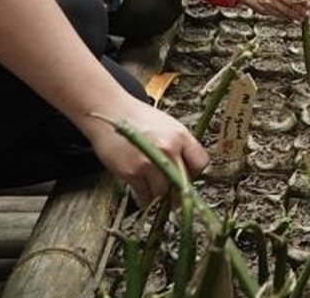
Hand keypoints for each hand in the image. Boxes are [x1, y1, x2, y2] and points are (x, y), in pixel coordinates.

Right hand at [86, 98, 208, 204]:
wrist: (109, 111)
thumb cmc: (138, 118)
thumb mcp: (167, 125)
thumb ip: (180, 146)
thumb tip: (187, 172)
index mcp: (180, 136)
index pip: (200, 163)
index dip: (194, 173)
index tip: (187, 178)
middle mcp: (168, 149)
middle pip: (183, 183)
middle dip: (178, 192)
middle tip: (173, 196)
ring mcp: (150, 162)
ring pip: (163, 193)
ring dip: (159, 196)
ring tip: (154, 189)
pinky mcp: (132, 172)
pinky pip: (144, 196)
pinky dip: (144, 198)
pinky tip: (143, 192)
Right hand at [239, 0, 309, 20]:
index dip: (303, 0)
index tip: (309, 4)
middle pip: (291, 4)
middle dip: (301, 9)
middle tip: (307, 13)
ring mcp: (269, 3)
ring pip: (285, 12)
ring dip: (295, 16)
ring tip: (301, 18)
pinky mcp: (265, 10)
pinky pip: (278, 15)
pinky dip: (286, 17)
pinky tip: (291, 19)